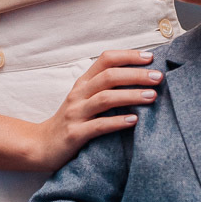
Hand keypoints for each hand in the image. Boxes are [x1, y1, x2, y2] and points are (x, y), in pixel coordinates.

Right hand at [33, 49, 163, 170]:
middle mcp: (79, 94)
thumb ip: (105, 87)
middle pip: (108, 76)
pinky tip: (134, 120)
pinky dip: (117, 121)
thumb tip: (140, 77)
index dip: (128, 56)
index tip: (151, 58)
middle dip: (136, 75)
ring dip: (131, 96)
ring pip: (105, 98)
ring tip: (152, 96)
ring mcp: (75, 113)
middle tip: (158, 77)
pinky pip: (98, 126)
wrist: (42, 146)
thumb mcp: (84, 99)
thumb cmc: (72, 121)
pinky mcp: (75, 134)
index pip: (106, 59)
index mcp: (83, 83)